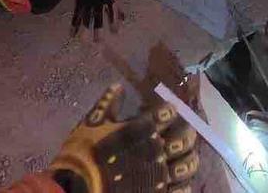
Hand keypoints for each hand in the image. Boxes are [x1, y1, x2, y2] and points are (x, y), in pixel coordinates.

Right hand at [47, 84, 198, 192]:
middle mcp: (156, 150)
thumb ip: (108, 102)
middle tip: (185, 130)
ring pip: (188, 164)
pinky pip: (181, 190)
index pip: (167, 113)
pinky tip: (180, 181)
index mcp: (142, 129)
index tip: (170, 110)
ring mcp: (159, 175)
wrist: (78, 187)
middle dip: (186, 131)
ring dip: (189, 157)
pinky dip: (184, 185)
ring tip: (186, 155)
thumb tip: (119, 85)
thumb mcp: (92, 121)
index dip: (170, 110)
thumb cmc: (84, 152)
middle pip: (184, 137)